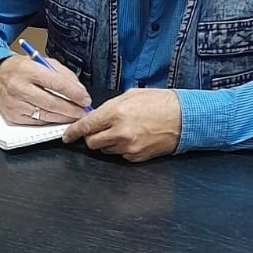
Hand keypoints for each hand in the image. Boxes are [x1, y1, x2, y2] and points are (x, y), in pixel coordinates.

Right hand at [0, 55, 91, 124]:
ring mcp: (15, 104)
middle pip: (52, 103)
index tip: (85, 99)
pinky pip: (37, 122)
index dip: (73, 93)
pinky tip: (60, 119)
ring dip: (64, 118)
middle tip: (84, 112)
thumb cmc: (21, 69)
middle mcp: (19, 87)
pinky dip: (51, 121)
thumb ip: (61, 73)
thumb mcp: (41, 62)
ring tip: (76, 117)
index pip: (56, 83)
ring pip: (46, 115)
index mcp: (27, 70)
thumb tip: (79, 90)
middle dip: (72, 110)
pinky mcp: (12, 116)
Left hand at [62, 88, 180, 162]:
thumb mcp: (131, 95)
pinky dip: (120, 148)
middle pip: (92, 142)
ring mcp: (128, 147)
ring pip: (105, 150)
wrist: (184, 118)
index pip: (85, 126)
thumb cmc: (161, 102)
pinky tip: (132, 138)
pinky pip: (119, 155)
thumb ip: (109, 106)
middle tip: (98, 129)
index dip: (73, 132)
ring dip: (106, 142)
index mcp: (116, 112)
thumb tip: (95, 115)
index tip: (67, 135)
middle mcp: (120, 132)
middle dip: (91, 137)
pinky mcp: (136, 157)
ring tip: (121, 131)